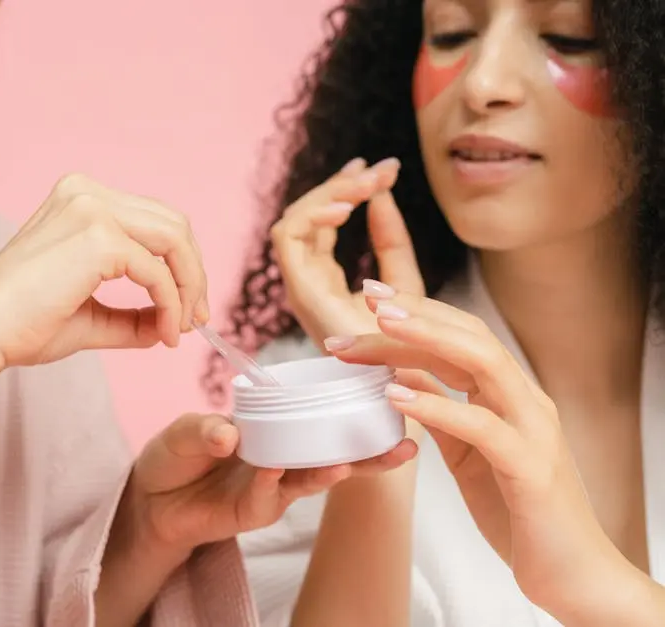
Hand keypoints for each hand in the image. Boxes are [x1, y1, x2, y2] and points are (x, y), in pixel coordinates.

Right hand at [0, 173, 208, 371]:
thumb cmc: (21, 326)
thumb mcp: (89, 314)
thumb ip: (132, 314)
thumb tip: (171, 324)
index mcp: (80, 199)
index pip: (154, 220)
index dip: (181, 264)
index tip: (187, 309)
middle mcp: (86, 192)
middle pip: (173, 223)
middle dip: (194, 273)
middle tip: (196, 320)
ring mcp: (91, 209)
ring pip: (175, 239)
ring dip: (189, 287)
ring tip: (181, 329)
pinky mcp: (98, 237)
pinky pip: (157, 272)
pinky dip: (170, 304)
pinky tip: (164, 333)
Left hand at [120, 413, 418, 555]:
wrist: (150, 498)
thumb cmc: (178, 454)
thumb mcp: (188, 428)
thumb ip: (206, 428)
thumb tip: (230, 434)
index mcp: (278, 429)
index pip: (321, 418)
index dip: (352, 410)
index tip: (388, 396)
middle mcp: (283, 459)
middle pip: (335, 455)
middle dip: (370, 453)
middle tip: (406, 445)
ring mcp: (271, 488)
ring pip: (311, 480)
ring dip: (331, 472)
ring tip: (347, 462)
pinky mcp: (252, 512)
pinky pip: (267, 496)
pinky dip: (271, 483)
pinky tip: (275, 470)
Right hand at [270, 157, 423, 349]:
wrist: (405, 385)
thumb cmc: (404, 348)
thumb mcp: (403, 281)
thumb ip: (390, 239)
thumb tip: (382, 193)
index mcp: (325, 280)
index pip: (323, 222)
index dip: (347, 189)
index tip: (383, 169)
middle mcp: (306, 282)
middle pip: (305, 217)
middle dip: (340, 185)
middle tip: (379, 169)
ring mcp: (300, 288)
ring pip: (292, 221)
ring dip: (327, 195)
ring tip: (365, 184)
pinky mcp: (300, 293)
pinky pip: (287, 239)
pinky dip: (311, 215)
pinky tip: (346, 209)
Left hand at [328, 281, 630, 614]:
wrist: (572, 575)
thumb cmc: (517, 510)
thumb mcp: (467, 453)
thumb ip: (441, 412)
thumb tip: (400, 376)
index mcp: (511, 395)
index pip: (463, 336)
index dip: (418, 313)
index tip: (370, 298)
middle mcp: (526, 401)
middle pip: (470, 337)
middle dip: (417, 313)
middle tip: (368, 297)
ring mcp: (534, 430)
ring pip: (484, 363)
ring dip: (428, 340)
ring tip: (381, 326)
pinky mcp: (531, 468)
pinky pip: (481, 426)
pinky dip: (436, 407)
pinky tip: (395, 395)